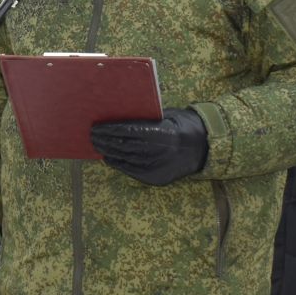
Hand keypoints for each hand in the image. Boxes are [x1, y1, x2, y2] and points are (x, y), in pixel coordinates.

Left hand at [90, 108, 208, 185]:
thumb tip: (118, 115)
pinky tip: (109, 159)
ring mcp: (158, 167)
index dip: (111, 130)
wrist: (202, 147)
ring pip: (126, 160)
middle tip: (92, 136)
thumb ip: (144, 118)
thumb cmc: (181, 125)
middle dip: (106, 142)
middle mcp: (160, 152)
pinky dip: (119, 164)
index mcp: (163, 133)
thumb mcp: (165, 116)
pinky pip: (133, 171)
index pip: (129, 132)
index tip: (97, 127)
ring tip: (98, 146)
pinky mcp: (156, 178)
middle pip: (125, 147)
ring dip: (109, 153)